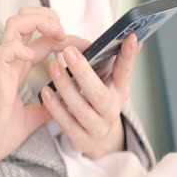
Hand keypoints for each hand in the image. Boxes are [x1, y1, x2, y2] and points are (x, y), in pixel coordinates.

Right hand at [0, 7, 89, 176]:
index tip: (83, 45)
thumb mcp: (32, 117)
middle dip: (47, 17)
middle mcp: (10, 63)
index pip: (40, 39)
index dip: (62, 36)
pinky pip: (3, 52)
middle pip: (23, 20)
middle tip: (64, 32)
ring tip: (56, 35)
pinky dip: (18, 48)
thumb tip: (66, 101)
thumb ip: (48, 105)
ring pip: (13, 26)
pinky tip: (33, 56)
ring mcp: (1, 69)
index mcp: (17, 69)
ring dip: (37, 22)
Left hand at [41, 33, 140, 159]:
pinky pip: (66, 124)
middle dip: (83, 72)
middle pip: (99, 94)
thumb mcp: (111, 83)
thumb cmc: (100, 100)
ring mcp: (97, 128)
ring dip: (65, 87)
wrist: (99, 138)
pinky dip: (55, 107)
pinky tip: (45, 92)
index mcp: (120, 92)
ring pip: (80, 109)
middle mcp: (112, 111)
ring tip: (53, 67)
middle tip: (68, 51)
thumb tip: (131, 36)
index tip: (130, 36)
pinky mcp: (81, 140)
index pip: (126, 71)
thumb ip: (117, 61)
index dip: (128, 55)